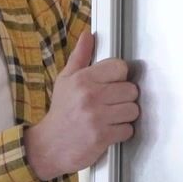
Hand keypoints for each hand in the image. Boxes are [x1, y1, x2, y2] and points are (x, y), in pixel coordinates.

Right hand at [25, 31, 138, 178]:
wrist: (49, 146)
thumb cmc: (61, 112)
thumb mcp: (64, 80)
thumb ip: (80, 57)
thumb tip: (88, 35)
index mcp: (82, 79)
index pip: (120, 68)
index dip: (119, 77)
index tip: (111, 85)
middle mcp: (90, 96)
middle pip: (131, 90)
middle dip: (123, 98)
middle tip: (110, 104)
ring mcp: (96, 117)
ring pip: (133, 110)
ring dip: (124, 116)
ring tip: (110, 118)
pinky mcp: (102, 137)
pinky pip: (128, 130)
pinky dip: (121, 132)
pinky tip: (108, 131)